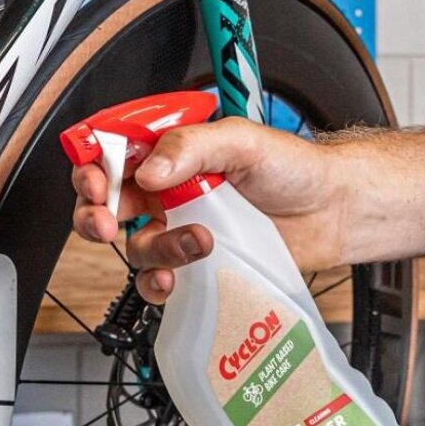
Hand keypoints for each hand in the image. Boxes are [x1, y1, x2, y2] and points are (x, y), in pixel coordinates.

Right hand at [73, 117, 346, 302]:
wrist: (332, 211)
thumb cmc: (293, 168)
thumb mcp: (241, 140)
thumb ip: (192, 146)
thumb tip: (149, 171)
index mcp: (171, 155)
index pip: (112, 158)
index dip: (92, 171)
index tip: (97, 184)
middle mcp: (168, 194)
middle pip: (108, 206)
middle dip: (96, 216)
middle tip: (108, 223)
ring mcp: (180, 231)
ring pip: (137, 248)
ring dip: (155, 250)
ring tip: (197, 242)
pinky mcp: (196, 266)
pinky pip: (159, 281)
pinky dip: (159, 285)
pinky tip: (176, 281)